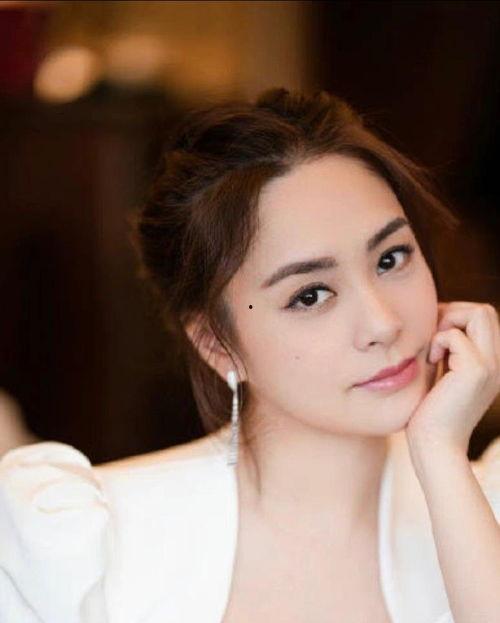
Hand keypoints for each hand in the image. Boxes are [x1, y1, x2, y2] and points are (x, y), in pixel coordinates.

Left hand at [405, 301, 499, 455]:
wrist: (434, 445)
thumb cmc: (429, 413)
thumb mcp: (444, 374)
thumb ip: (449, 351)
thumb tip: (438, 319)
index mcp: (491, 363)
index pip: (484, 317)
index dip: (456, 315)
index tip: (434, 336)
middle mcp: (497, 363)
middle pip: (485, 311)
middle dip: (453, 313)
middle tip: (434, 339)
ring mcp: (490, 366)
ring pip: (479, 313)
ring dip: (449, 322)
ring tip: (436, 349)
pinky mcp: (476, 371)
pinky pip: (455, 335)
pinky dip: (438, 341)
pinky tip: (432, 361)